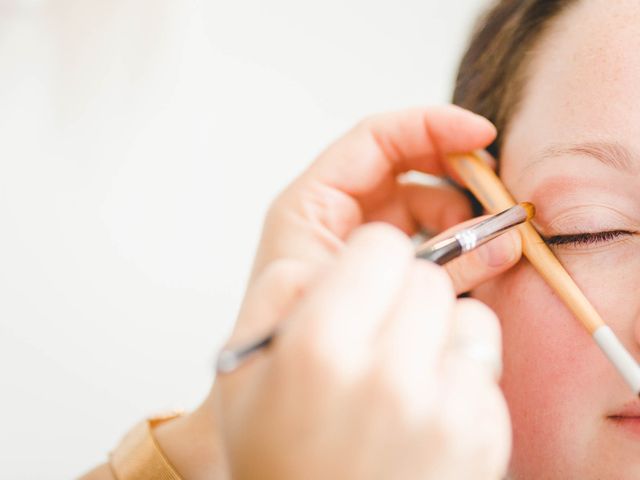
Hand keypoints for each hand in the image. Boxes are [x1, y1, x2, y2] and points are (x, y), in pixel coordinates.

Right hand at [217, 224, 511, 478]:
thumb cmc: (280, 461)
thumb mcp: (240, 374)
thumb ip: (275, 296)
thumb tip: (329, 261)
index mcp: (320, 349)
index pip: (382, 243)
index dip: (368, 261)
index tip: (361, 284)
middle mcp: (388, 376)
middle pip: (428, 276)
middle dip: (403, 294)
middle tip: (378, 333)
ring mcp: (445, 409)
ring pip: (470, 316)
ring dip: (440, 331)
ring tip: (403, 373)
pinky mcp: (485, 435)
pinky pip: (485, 366)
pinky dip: (460, 376)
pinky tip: (425, 410)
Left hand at [234, 106, 517, 342]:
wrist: (275, 391)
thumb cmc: (302, 336)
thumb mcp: (380, 290)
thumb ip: (441, 263)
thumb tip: (503, 241)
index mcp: (312, 202)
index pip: (375, 140)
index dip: (430, 128)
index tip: (480, 136)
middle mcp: (333, 211)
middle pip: (403, 165)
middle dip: (453, 171)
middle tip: (495, 192)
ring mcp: (354, 235)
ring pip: (417, 202)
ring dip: (457, 214)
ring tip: (488, 244)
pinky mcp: (372, 262)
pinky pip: (419, 236)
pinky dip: (449, 243)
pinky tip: (471, 263)